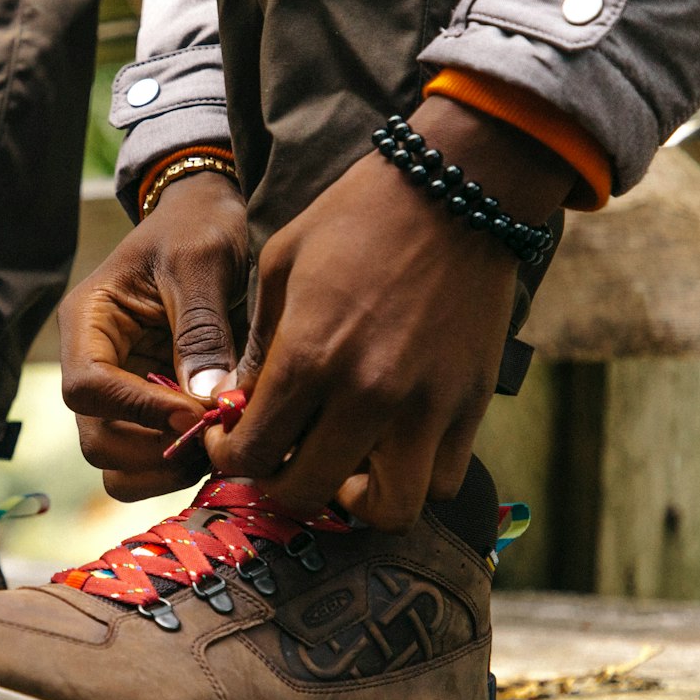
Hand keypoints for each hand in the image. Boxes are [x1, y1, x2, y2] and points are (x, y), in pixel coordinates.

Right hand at [58, 169, 248, 499]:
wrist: (208, 219)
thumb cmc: (198, 227)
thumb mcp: (201, 262)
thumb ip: (202, 329)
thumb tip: (205, 399)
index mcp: (87, 321)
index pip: (86, 387)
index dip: (137, 410)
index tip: (193, 412)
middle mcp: (92, 363)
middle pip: (95, 438)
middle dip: (152, 450)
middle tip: (212, 440)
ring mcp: (117, 392)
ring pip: (115, 462)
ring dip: (163, 469)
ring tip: (215, 446)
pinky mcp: (146, 409)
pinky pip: (146, 460)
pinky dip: (175, 467)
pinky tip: (215, 445)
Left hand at [204, 97, 575, 530]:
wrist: (456, 189)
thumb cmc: (356, 218)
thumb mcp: (281, 267)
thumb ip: (258, 345)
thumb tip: (236, 403)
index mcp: (309, 357)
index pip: (252, 453)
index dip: (229, 458)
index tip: (231, 442)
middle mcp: (366, 394)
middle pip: (306, 492)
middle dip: (278, 484)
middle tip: (277, 457)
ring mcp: (425, 407)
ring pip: (386, 510)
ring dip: (354, 500)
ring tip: (341, 466)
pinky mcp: (470, 406)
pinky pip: (442, 482)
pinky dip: (413, 480)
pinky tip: (391, 448)